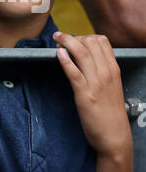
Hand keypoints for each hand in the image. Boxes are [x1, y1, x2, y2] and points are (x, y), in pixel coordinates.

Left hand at [53, 32, 131, 158]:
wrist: (115, 136)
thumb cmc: (110, 111)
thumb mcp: (112, 84)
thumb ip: (102, 69)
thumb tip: (87, 56)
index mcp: (113, 69)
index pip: (102, 40)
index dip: (85, 35)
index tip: (74, 38)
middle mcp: (106, 73)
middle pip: (90, 42)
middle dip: (72, 36)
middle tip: (60, 38)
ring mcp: (96, 83)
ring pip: (81, 53)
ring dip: (66, 42)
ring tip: (56, 39)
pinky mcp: (85, 95)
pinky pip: (74, 73)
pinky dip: (65, 61)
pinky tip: (58, 53)